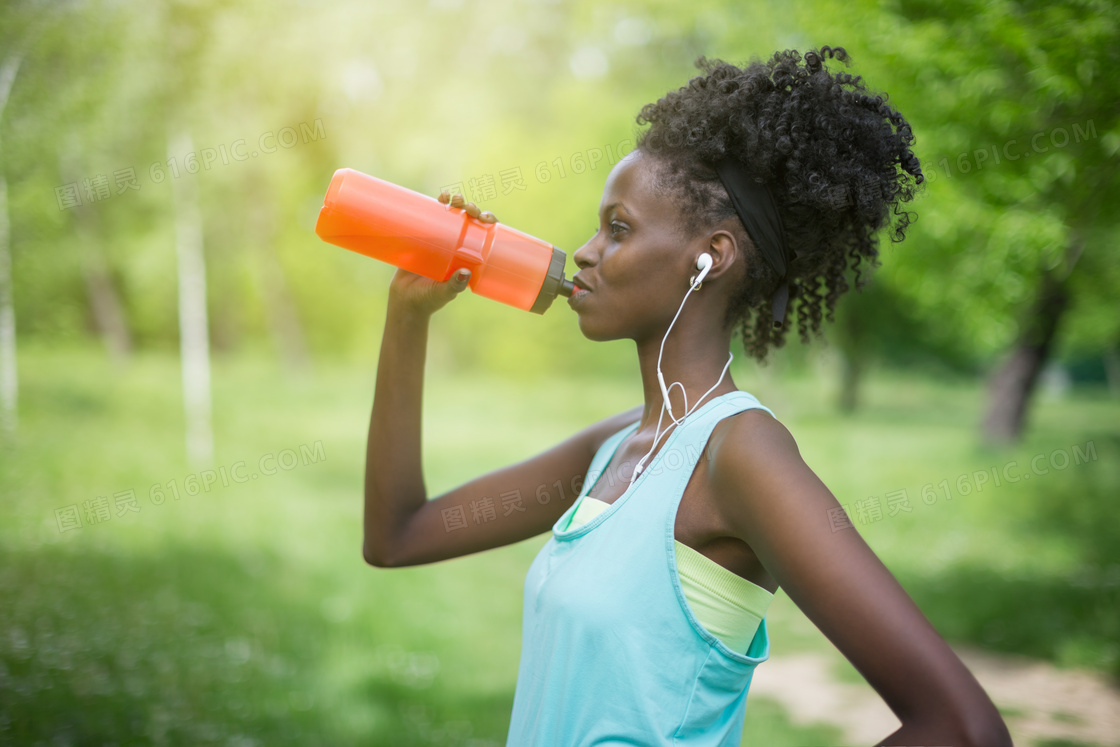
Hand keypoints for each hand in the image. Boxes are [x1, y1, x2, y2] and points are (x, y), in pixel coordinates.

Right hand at [386, 192, 498, 316]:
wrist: (404, 301)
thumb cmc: (429, 299)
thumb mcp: (444, 293)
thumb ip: (454, 285)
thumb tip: (465, 273)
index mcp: (468, 256)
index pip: (484, 234)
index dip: (488, 222)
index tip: (486, 217)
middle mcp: (456, 245)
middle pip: (469, 220)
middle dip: (471, 209)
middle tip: (468, 208)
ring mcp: (439, 240)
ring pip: (452, 215)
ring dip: (456, 202)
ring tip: (453, 198)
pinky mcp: (422, 238)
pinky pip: (432, 217)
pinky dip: (438, 205)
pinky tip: (441, 197)